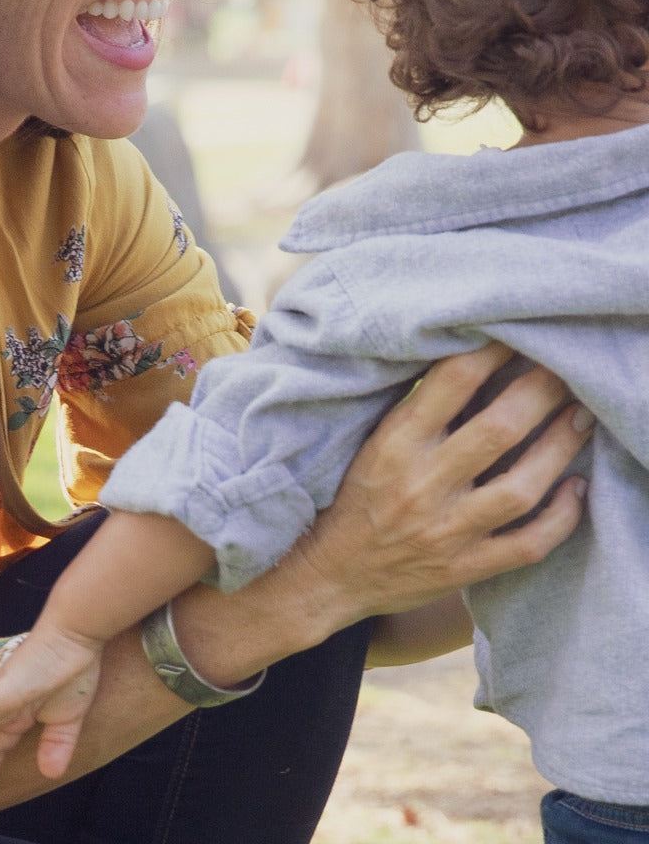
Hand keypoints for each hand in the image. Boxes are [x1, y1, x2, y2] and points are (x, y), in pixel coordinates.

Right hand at [295, 342, 590, 620]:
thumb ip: (412, 410)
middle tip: (567, 368)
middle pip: (498, 429)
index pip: (452, 382)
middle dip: (542, 391)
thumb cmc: (350, 497)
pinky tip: (577, 488)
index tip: (516, 333)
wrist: (326, 574)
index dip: (492, 351)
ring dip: (559, 448)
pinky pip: (527, 545)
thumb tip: (463, 361)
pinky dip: (561, 517)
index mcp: (393, 444)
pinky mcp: (464, 568)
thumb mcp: (369, 444)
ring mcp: (446, 531)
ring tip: (581, 418)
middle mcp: (421, 484)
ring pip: (520, 487)